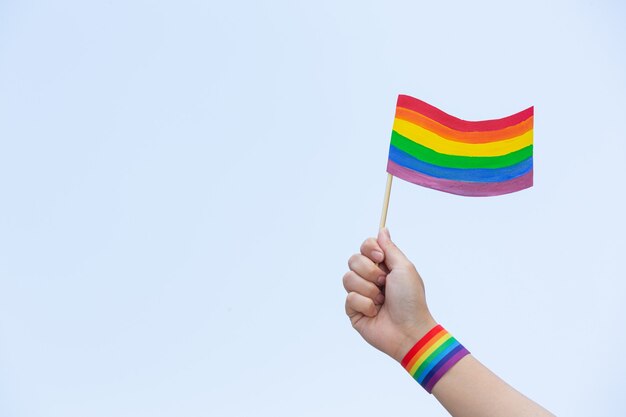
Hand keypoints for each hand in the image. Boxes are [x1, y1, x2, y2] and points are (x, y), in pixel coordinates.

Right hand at [343, 228, 436, 361]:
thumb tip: (382, 229)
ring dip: (368, 289)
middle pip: (353, 260)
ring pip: (348, 278)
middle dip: (369, 271)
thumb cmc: (411, 300)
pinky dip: (365, 304)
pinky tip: (375, 312)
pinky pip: (349, 298)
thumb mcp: (404, 268)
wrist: (409, 330)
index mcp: (383, 267)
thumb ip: (390, 248)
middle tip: (384, 283)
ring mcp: (361, 294)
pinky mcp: (353, 310)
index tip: (380, 258)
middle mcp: (370, 278)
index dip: (369, 249)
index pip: (365, 247)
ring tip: (381, 300)